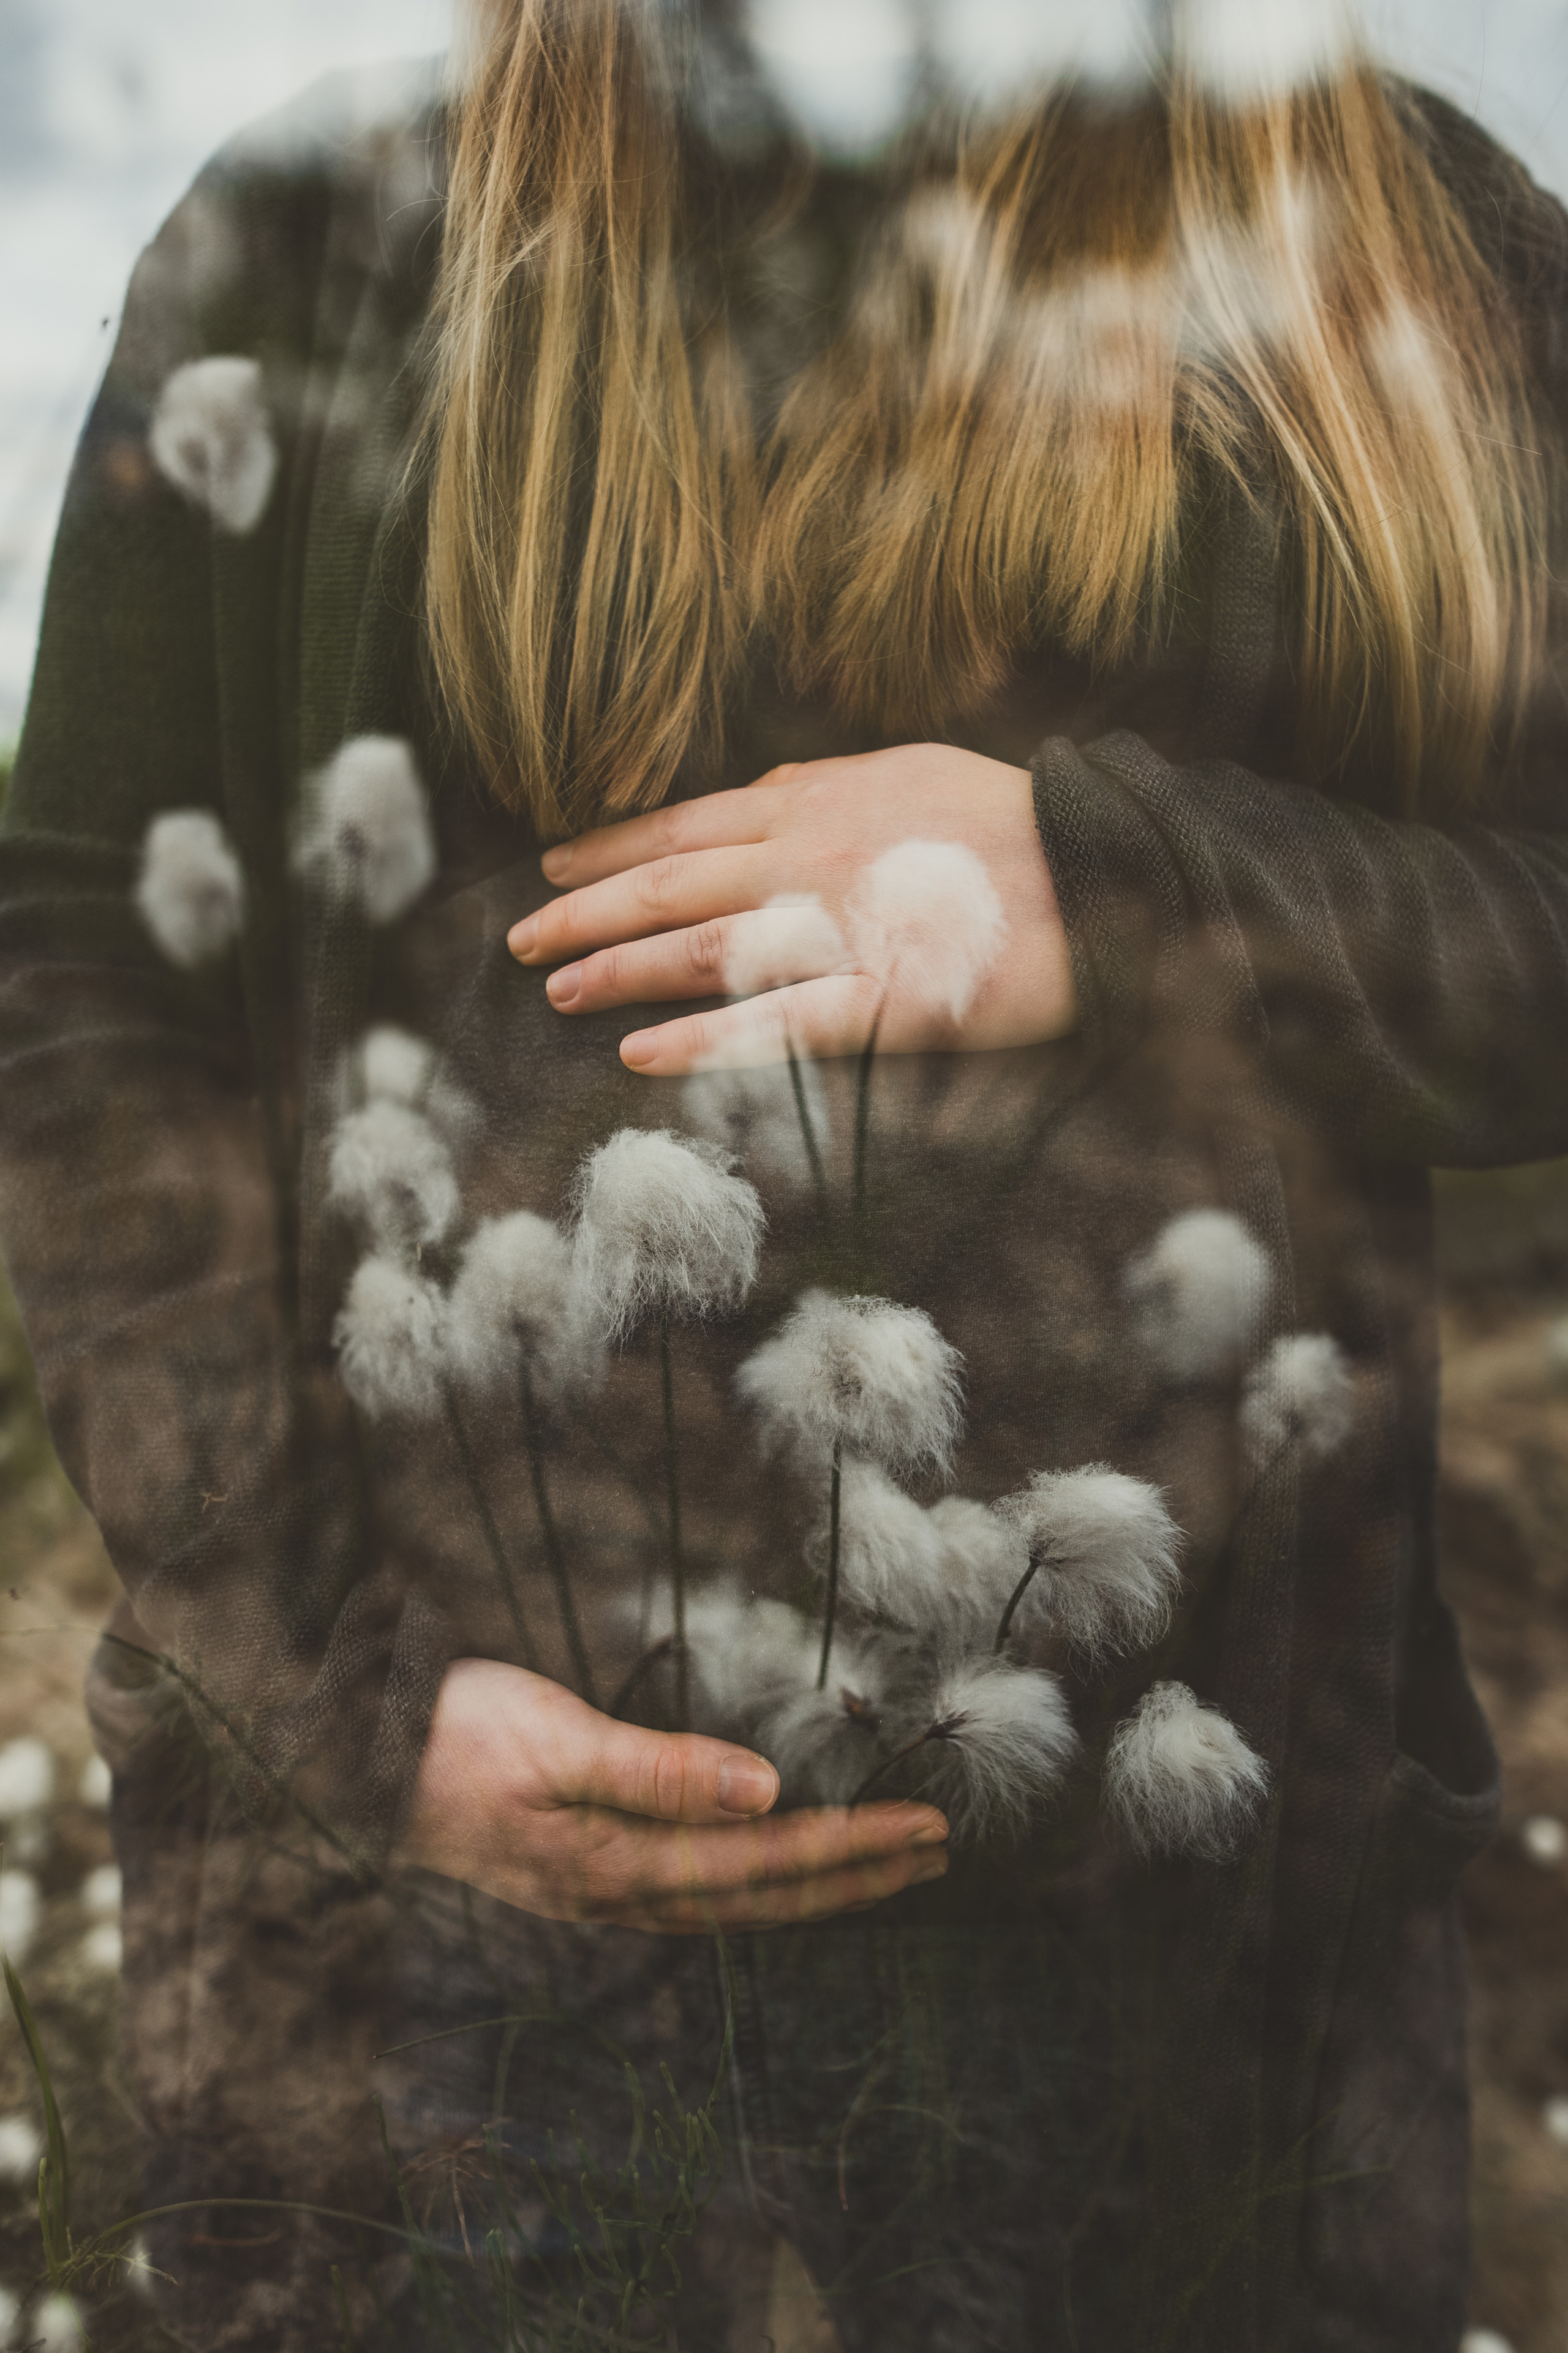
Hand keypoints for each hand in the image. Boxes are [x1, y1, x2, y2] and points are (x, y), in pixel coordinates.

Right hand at [398, 1659, 949, 1931]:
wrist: (353, 1758)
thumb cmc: (449, 1737)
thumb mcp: (555, 1740)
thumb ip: (660, 1772)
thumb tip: (767, 1791)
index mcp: (618, 1866)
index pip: (764, 1862)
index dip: (852, 1851)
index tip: (927, 1832)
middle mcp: (617, 1893)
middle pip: (761, 1895)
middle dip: (855, 1878)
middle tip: (936, 1854)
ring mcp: (596, 1888)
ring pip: (733, 1896)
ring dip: (812, 1882)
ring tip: (880, 1864)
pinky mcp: (580, 1866)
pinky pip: (694, 1885)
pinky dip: (752, 1877)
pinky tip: (768, 1864)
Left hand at [507, 744, 1077, 1074]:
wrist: (1107, 867)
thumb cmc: (1017, 819)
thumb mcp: (912, 770)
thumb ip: (830, 786)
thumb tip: (763, 793)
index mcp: (819, 805)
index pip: (686, 826)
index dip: (610, 849)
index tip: (553, 869)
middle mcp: (811, 860)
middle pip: (671, 887)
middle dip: (586, 915)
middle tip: (522, 945)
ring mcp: (841, 930)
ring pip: (702, 952)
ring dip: (618, 973)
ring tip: (555, 995)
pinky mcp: (879, 1001)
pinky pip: (771, 1026)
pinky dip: (700, 1041)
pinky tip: (640, 1057)